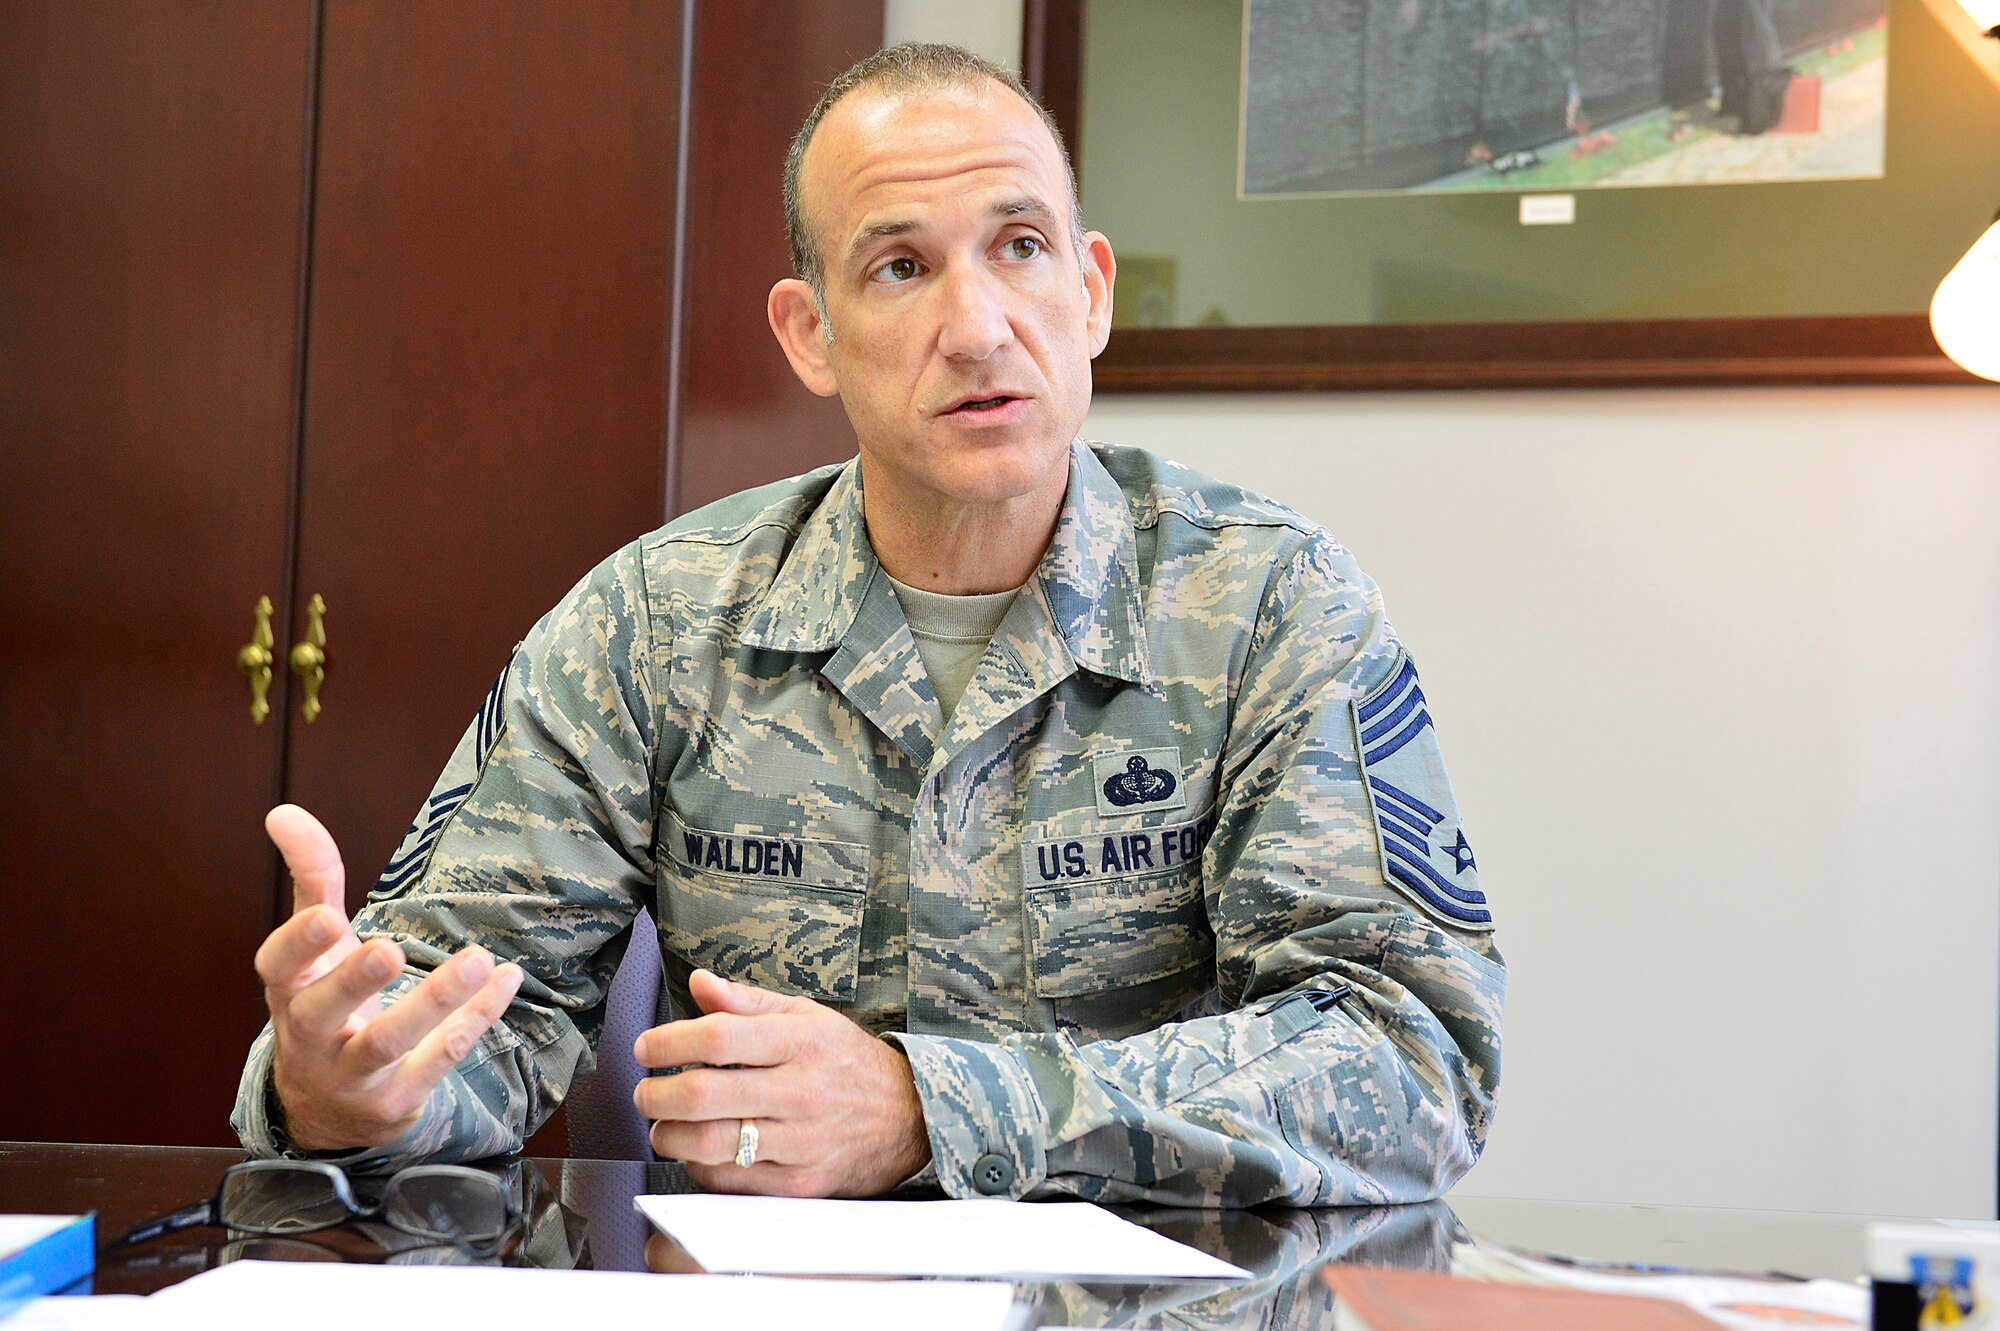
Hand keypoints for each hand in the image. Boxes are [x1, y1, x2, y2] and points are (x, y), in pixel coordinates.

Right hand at [254, 804, 523, 1149]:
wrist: (325, 1109)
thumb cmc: (322, 1004)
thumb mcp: (313, 947)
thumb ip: (311, 878)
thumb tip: (283, 811)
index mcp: (289, 991)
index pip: (277, 967)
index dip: (297, 944)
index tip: (327, 916)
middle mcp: (311, 1037)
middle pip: (323, 1013)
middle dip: (355, 981)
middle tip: (390, 950)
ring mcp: (351, 1075)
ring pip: (387, 1043)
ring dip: (434, 1001)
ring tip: (480, 959)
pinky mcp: (396, 1100)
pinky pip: (438, 1060)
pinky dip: (475, 1020)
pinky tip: (506, 982)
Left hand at [633, 969, 931, 1196]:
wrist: (910, 1116)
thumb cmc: (848, 1062)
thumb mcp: (807, 1016)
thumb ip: (748, 1001)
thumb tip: (699, 984)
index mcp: (801, 1040)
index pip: (719, 1037)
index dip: (669, 1041)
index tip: (646, 1046)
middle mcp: (802, 1089)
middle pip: (703, 1094)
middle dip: (655, 1094)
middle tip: (644, 1091)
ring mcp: (801, 1140)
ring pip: (710, 1143)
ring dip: (670, 1136)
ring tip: (664, 1125)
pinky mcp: (801, 1182)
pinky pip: (731, 1180)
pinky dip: (701, 1167)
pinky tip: (699, 1152)